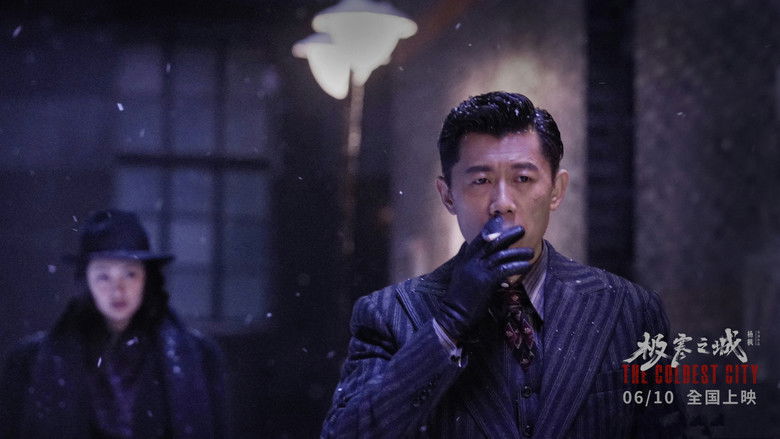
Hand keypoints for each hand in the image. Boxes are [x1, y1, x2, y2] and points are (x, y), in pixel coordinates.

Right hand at [436, 215, 533, 342]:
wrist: (453, 315)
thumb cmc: (459, 297)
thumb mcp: (460, 274)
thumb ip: (467, 260)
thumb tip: (469, 247)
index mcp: (465, 258)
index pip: (479, 238)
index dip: (490, 228)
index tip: (500, 220)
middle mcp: (470, 261)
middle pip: (492, 242)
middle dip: (508, 234)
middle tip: (521, 229)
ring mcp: (477, 269)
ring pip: (501, 254)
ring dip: (518, 252)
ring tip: (530, 251)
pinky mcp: (485, 280)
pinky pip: (505, 269)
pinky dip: (517, 265)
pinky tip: (526, 265)